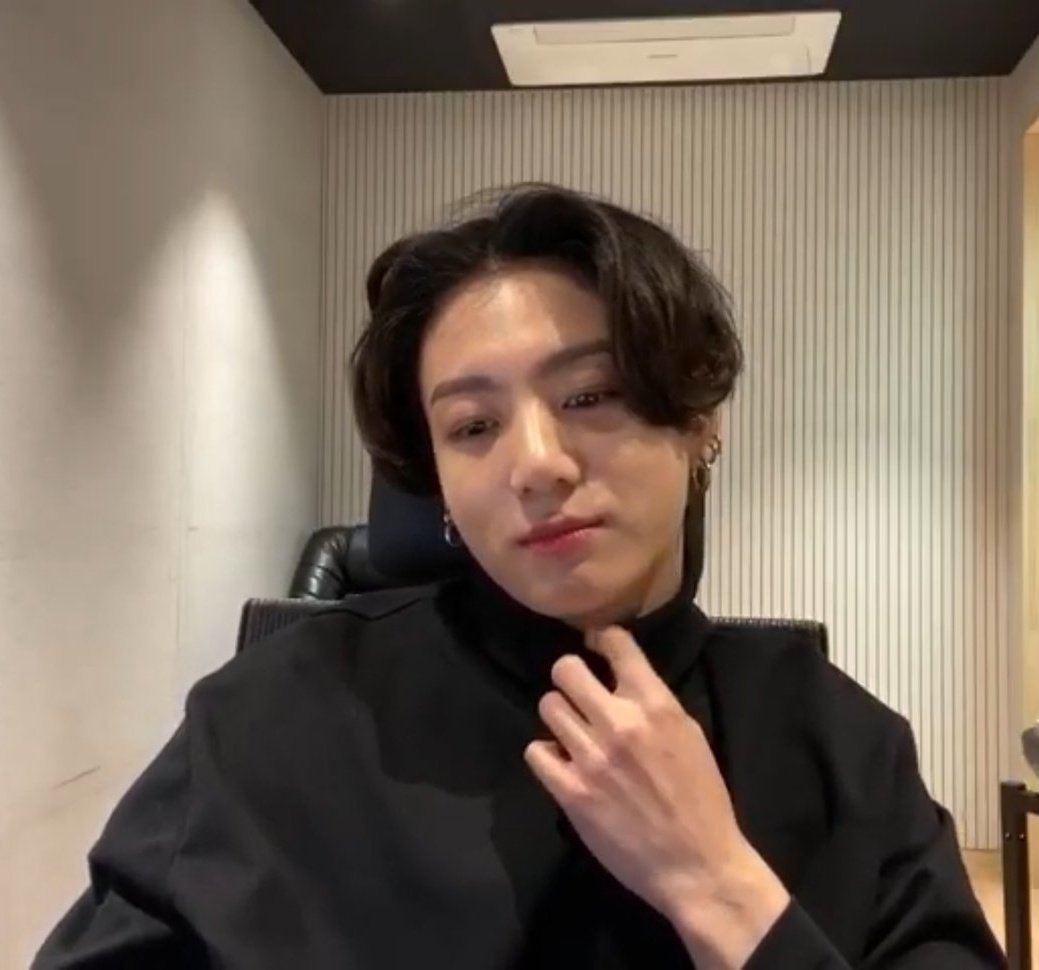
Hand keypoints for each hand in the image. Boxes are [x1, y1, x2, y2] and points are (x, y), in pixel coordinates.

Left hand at [524, 625, 787, 968]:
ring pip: (548, 706)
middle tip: (578, 693)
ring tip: (572, 731)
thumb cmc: (701, 800)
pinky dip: (546, 754)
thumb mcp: (689, 736)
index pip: (616, 643)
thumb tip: (622, 682)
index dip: (602, 640)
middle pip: (565, 669)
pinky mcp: (570, 791)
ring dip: (560, 716)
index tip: (598, 647)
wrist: (697, 865)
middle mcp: (619, 723)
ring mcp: (591, 757)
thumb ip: (654, 705)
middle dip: (570, 677)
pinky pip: (536, 751)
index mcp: (656, 705)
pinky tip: (562, 762)